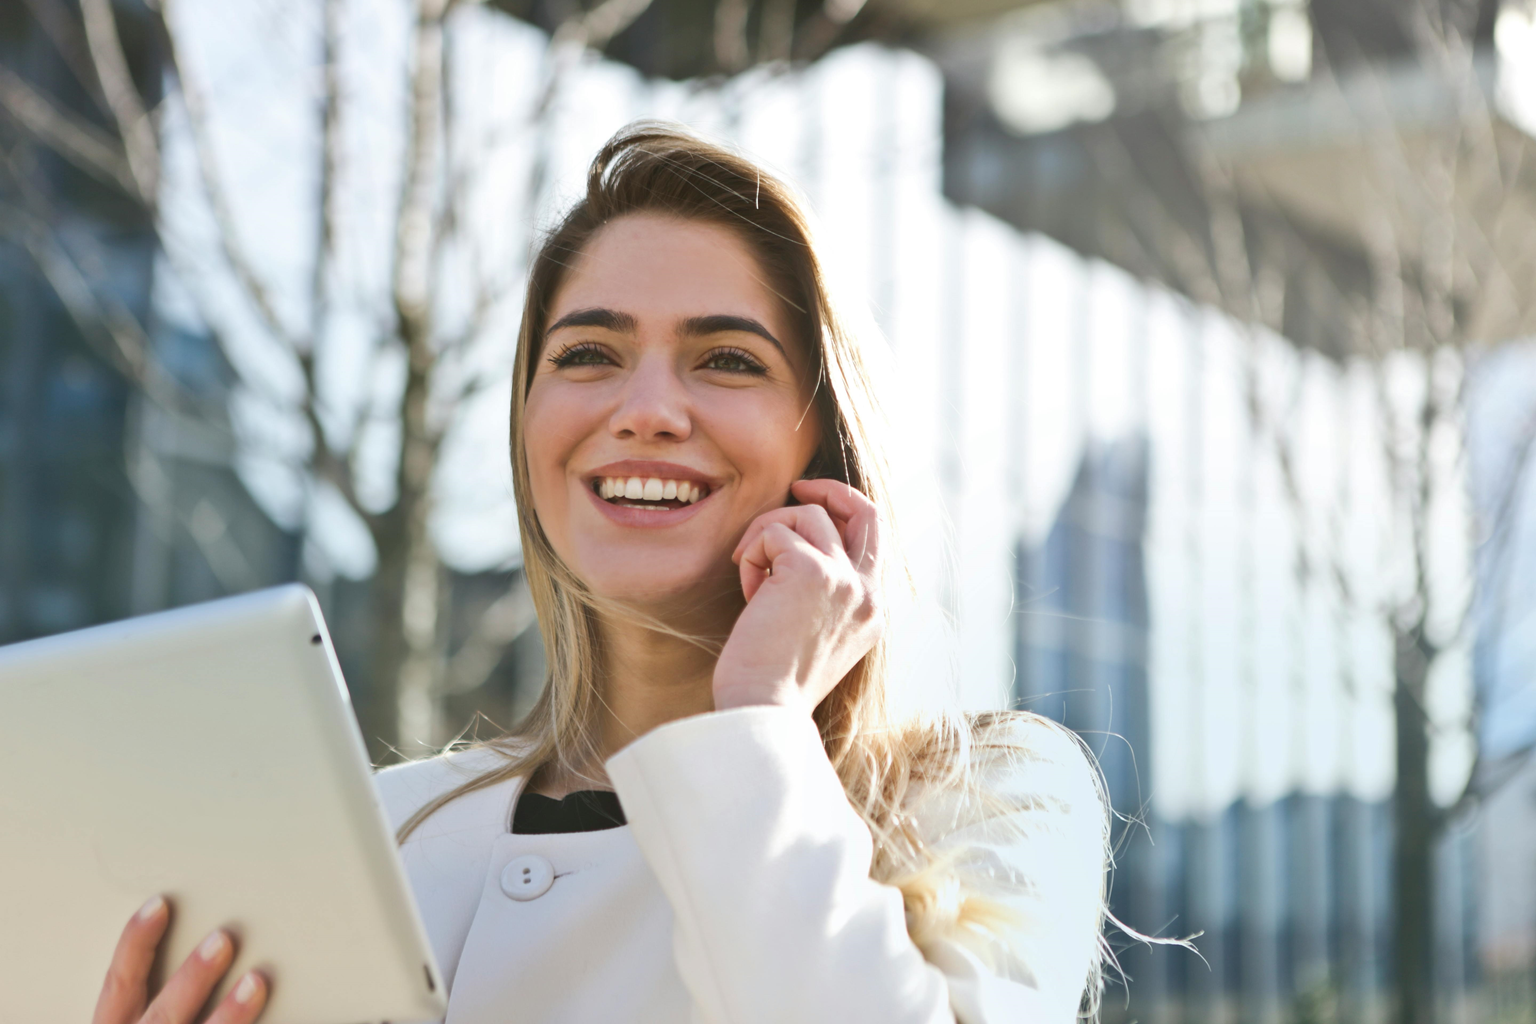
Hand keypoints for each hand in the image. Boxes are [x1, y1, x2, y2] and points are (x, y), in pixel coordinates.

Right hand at [93, 896, 267, 1023]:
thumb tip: (207, 944)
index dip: (136, 944)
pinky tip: (276, 1021)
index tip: (160, 905)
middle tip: (223, 940)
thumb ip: (153, 997)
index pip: (120, 984)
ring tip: (257, 981)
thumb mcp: (135, 1021)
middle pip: (163, 1013)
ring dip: (228, 1014)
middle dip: (192, 978)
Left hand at [713, 479, 883, 713]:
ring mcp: (845, 580)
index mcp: (872, 612)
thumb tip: (793, 548)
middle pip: (865, 510)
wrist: (763, 710)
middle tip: (796, 487)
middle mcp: (868, 593)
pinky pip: (773, 532)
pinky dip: (751, 555)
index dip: (841, 514)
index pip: (872, 540)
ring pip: (806, 515)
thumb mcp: (814, 635)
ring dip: (766, 534)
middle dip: (829, 489)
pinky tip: (747, 593)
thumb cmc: (772, 682)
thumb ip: (821, 594)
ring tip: (750, 574)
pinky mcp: (811, 571)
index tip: (808, 508)